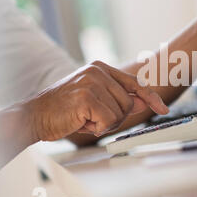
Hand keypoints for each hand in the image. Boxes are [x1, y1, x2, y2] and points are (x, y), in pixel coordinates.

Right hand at [22, 61, 168, 141]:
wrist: (34, 117)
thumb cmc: (63, 111)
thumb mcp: (95, 102)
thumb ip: (120, 100)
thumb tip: (144, 102)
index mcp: (100, 68)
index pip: (134, 83)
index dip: (151, 97)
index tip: (162, 108)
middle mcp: (98, 70)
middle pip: (130, 102)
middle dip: (116, 118)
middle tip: (94, 119)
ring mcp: (92, 81)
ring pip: (121, 112)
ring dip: (105, 123)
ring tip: (85, 118)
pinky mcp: (87, 96)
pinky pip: (109, 120)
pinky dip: (97, 128)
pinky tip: (81, 122)